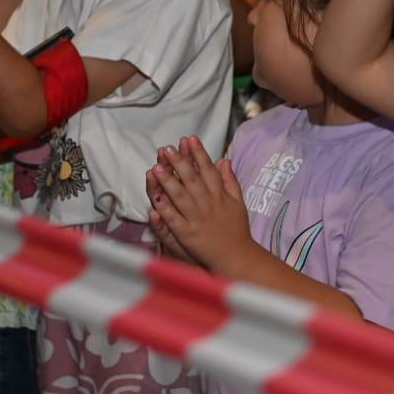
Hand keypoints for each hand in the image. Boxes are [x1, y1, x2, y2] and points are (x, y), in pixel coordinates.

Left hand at [146, 137, 252, 272]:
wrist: (237, 255)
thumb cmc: (237, 229)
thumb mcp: (238, 201)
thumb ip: (230, 180)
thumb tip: (224, 160)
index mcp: (220, 195)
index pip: (208, 169)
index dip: (198, 153)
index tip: (190, 139)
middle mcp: (208, 204)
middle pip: (192, 179)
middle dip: (179, 162)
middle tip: (167, 148)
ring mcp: (196, 218)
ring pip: (180, 196)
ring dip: (168, 181)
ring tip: (157, 167)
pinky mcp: (187, 233)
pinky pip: (174, 218)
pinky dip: (164, 208)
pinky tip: (155, 197)